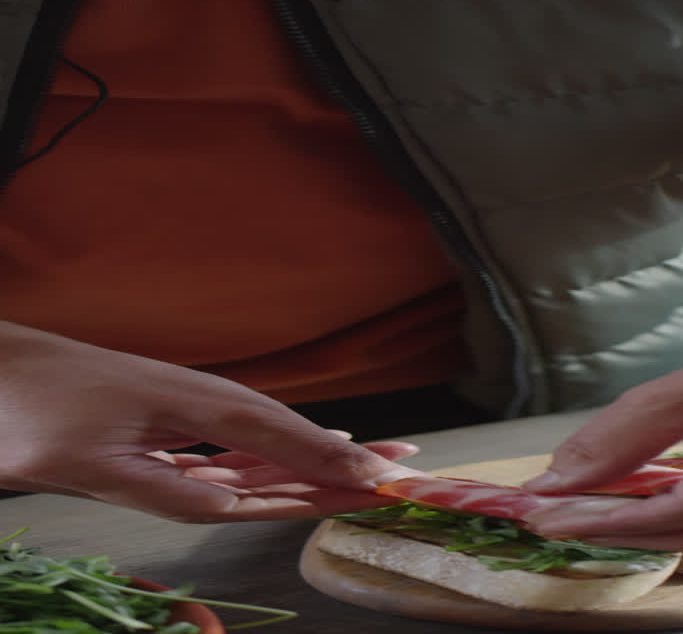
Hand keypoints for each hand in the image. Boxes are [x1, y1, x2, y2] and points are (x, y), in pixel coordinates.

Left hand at [0, 322, 422, 521]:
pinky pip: (243, 449)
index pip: (285, 442)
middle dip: (350, 458)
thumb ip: (167, 490)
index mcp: (196, 408)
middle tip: (411, 470)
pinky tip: (304, 464)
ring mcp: (193, 413)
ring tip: (378, 466)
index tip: (385, 481)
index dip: (335, 465)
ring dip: (325, 460)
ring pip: (275, 445)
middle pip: (294, 440)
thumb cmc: (30, 411)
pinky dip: (281, 460)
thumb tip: (234, 509)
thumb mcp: (88, 464)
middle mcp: (207, 407)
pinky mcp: (175, 423)